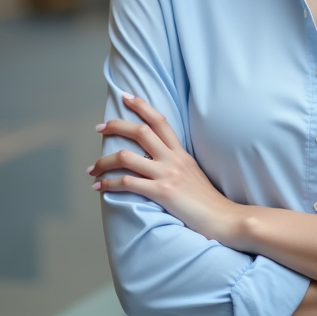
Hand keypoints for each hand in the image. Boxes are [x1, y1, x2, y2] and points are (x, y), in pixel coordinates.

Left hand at [89, 94, 240, 241]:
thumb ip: (176, 163)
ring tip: (92, 169)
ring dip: (104, 161)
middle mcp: (173, 159)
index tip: (126, 96)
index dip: (142, 106)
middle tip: (100, 128)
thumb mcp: (192, 173)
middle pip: (140, 131)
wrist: (223, 218)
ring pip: (127, 156)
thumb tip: (156, 160)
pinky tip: (100, 187)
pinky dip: (109, 183)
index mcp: (180, 153)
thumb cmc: (207, 201)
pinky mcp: (162, 193)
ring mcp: (167, 175)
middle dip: (116, 126)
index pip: (160, 121)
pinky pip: (128, 182)